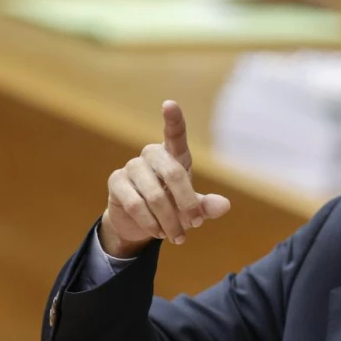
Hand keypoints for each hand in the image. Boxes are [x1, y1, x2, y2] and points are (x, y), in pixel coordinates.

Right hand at [99, 100, 230, 257]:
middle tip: (196, 225)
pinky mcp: (116, 182)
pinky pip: (136, 204)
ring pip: (154, 195)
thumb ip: (206, 205)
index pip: (174, 133)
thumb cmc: (172, 206)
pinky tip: (159, 233)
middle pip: (173, 173)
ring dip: (169, 221)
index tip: (170, 104)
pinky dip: (151, 223)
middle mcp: (152, 155)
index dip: (173, 119)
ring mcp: (132, 166)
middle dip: (187, 203)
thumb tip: (224, 206)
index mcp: (174, 155)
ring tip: (178, 236)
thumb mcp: (192, 207)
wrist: (140, 222)